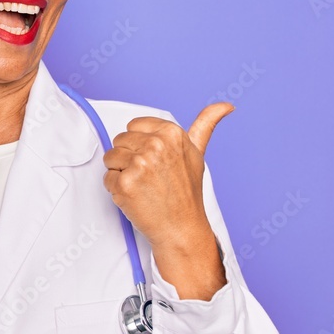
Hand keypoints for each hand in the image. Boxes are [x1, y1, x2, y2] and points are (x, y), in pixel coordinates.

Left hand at [102, 103, 232, 297]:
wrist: (181, 229)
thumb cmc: (187, 192)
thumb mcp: (197, 153)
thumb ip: (206, 124)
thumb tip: (226, 105)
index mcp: (171, 133)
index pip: (133, 126)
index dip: (139, 145)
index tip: (154, 161)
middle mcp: (156, 145)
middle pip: (120, 141)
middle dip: (129, 158)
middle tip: (149, 178)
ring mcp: (139, 165)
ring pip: (110, 158)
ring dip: (121, 173)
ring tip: (143, 186)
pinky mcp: (124, 184)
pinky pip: (107, 178)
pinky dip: (116, 190)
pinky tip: (136, 197)